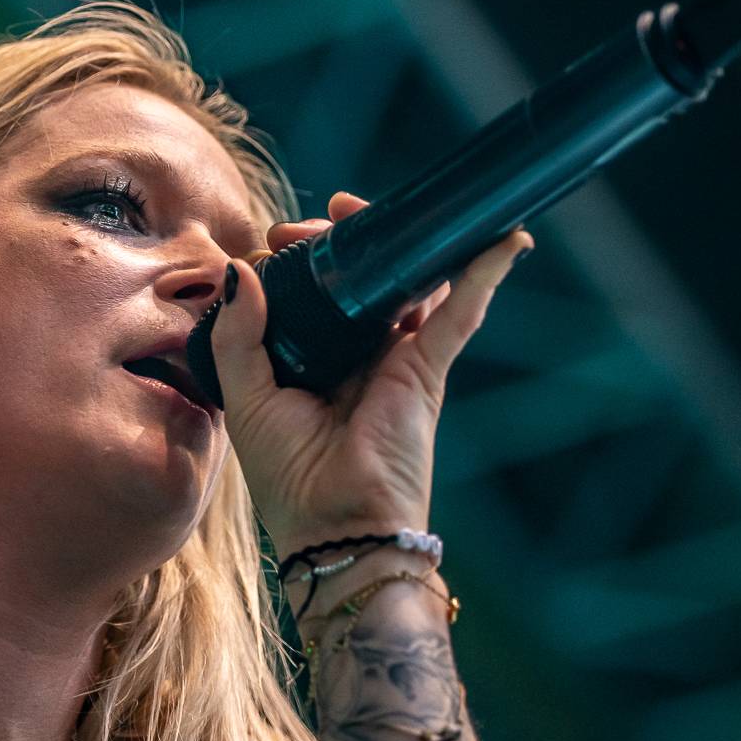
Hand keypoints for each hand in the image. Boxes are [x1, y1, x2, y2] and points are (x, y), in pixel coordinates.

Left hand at [210, 191, 532, 554]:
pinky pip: (461, 314)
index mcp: (317, 357)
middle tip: (323, 219)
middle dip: (349, 237)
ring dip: (408, 240)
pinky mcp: (428, 371)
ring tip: (384, 209)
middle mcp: (362, 352)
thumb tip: (242, 271)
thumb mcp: (247, 397)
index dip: (303, 255)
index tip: (277, 237)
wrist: (335, 530)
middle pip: (368, 277)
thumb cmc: (289, 477)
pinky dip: (484, 274)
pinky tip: (503, 239)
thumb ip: (238, 335)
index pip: (318, 290)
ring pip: (413, 283)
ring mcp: (401, 358)